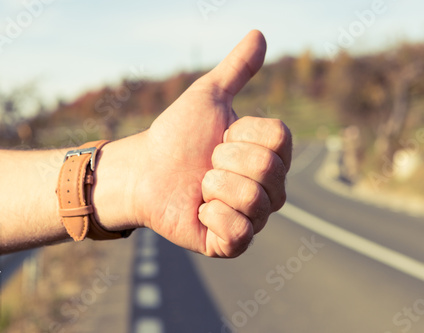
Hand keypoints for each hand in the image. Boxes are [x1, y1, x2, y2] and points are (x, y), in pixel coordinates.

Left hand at [109, 30, 291, 256]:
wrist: (145, 170)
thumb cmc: (178, 134)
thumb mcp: (208, 96)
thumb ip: (237, 69)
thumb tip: (259, 34)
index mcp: (271, 155)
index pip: (279, 139)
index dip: (241, 134)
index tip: (220, 137)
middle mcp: (270, 188)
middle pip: (268, 170)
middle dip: (223, 160)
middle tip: (206, 164)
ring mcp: (254, 217)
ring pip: (254, 200)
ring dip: (214, 187)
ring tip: (200, 186)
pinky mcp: (233, 243)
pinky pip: (240, 232)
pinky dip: (213, 216)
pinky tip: (201, 210)